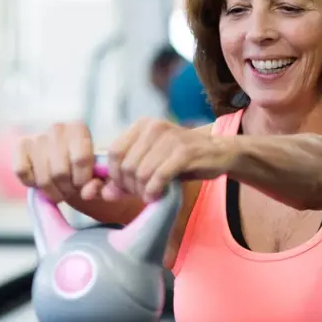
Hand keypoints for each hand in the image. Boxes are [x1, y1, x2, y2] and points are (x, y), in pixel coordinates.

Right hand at [12, 122, 105, 203]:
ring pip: (43, 179)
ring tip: (57, 189)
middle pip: (60, 173)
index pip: (80, 160)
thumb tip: (87, 193)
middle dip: (66, 189)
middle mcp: (57, 128)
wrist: (62, 160)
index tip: (82, 185)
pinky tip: (40, 179)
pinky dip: (32, 184)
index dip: (82, 181)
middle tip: (69, 190)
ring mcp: (37, 136)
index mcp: (79, 129)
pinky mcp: (20, 146)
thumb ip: (99, 185)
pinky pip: (23, 173)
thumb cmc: (82, 168)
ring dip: (51, 192)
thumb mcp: (97, 174)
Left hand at [106, 118, 231, 201]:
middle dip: (130, 187)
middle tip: (141, 194)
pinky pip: (159, 176)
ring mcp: (170, 138)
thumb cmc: (180, 160)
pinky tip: (158, 195)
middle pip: (126, 165)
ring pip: (141, 172)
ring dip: (143, 191)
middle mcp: (154, 127)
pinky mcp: (185, 152)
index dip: (115, 175)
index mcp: (142, 125)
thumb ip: (126, 178)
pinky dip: (155, 190)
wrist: (218, 152)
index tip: (126, 188)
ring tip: (151, 195)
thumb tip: (104, 194)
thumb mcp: (151, 164)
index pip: (114, 152)